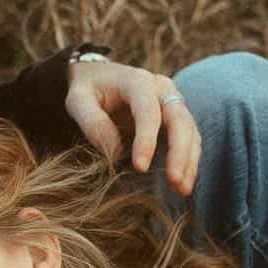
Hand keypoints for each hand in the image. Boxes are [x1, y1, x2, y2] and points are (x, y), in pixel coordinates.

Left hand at [64, 57, 199, 194]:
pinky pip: (190, 139)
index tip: (140, 168)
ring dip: (189, 161)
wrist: (100, 77)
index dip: (147, 140)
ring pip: (190, 131)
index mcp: (137, 81)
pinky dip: (189, 161)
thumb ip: (93, 123)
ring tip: (182, 189)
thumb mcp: (78, 100)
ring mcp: (173, 102)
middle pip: (179, 119)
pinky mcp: (176, 118)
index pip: (148, 110)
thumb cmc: (88, 90)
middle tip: (174, 181)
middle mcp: (162, 88)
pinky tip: (183, 183)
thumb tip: (116, 153)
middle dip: (180, 152)